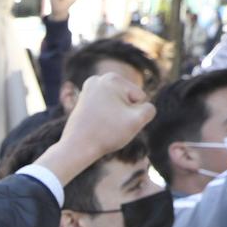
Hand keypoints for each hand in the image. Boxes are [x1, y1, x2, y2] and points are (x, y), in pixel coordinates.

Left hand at [36, 72, 154, 182]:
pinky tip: (95, 124)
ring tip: (101, 124)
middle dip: (123, 114)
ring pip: (117, 106)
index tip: (116, 121)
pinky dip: (103, 118)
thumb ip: (150, 109)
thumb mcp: (137, 121)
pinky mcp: (83, 100)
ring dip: (115, 117)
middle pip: (128, 99)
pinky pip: (105, 110)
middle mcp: (98, 79)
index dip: (133, 113)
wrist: (76, 148)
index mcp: (112, 78)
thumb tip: (142, 106)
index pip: (140, 98)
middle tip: (108, 124)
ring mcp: (88, 89)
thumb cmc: (107, 134)